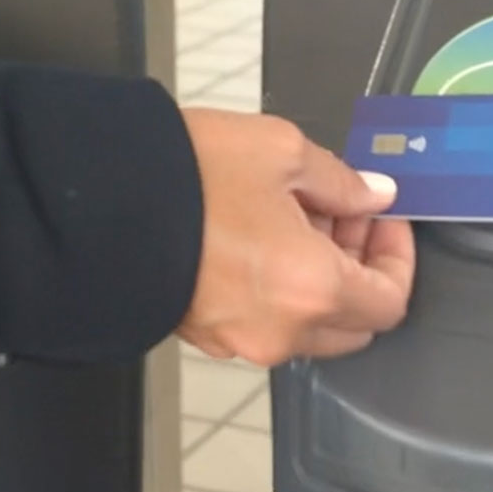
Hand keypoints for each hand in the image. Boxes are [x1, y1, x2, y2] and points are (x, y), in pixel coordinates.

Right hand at [175, 109, 417, 366]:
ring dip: (320, 280)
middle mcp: (281, 329)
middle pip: (355, 323)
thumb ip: (341, 180)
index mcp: (312, 288)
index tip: (385, 219)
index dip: (398, 256)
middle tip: (345, 213)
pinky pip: (266, 324)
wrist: (95, 198)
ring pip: (309, 326)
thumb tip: (373, 194)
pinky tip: (260, 239)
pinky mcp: (207, 335)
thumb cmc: (183, 175)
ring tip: (295, 217)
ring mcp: (241, 340)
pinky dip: (280, 291)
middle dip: (361, 268)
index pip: (389, 301)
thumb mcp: (280, 151)